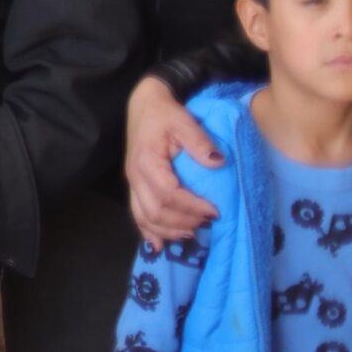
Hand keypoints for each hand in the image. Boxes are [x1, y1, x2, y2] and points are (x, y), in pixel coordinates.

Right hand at [126, 76, 222, 244]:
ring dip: (168, 230)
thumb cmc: (166, 115)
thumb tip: (218, 162)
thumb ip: (199, 141)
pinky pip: (136, 215)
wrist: (144, 107)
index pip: (168, 193)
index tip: (215, 210)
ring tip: (193, 233)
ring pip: (144, 217)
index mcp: (147, 161)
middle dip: (184, 221)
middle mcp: (136, 176)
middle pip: (155, 211)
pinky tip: (160, 245)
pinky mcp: (134, 187)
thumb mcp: (184, 121)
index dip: (192, 206)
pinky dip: (148, 232)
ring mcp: (132, 183)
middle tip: (208, 222)